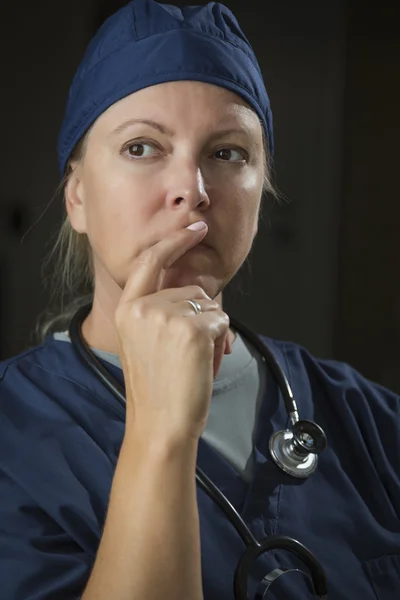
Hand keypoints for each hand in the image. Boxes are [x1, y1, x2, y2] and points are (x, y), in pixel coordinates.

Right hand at [115, 222, 230, 440]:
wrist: (160, 425)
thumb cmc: (157, 390)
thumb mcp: (143, 343)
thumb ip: (158, 312)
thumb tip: (194, 296)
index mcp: (127, 310)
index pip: (150, 262)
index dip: (174, 242)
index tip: (194, 228)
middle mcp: (143, 308)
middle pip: (191, 292)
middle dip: (200, 318)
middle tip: (187, 355)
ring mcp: (167, 316)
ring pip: (209, 307)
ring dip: (211, 331)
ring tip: (193, 362)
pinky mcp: (193, 329)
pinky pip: (221, 321)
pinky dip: (221, 341)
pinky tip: (204, 363)